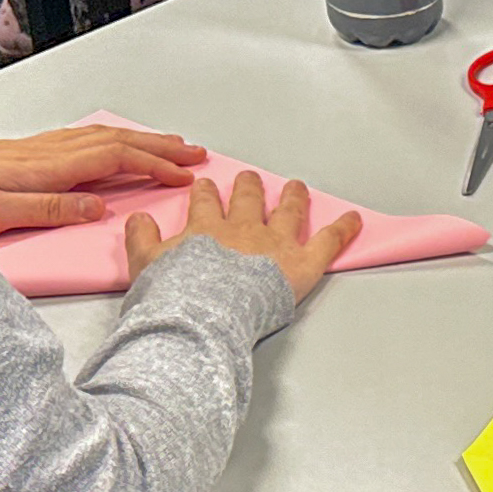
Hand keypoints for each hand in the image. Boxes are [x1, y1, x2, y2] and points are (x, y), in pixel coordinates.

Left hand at [0, 123, 200, 229]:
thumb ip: (50, 209)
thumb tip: (96, 208)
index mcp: (47, 168)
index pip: (115, 159)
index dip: (153, 165)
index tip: (183, 175)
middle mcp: (47, 152)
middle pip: (117, 141)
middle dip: (160, 146)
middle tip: (193, 153)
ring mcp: (40, 149)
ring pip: (103, 136)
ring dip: (141, 139)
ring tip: (168, 144)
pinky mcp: (30, 152)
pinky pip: (86, 138)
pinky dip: (114, 138)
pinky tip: (117, 143)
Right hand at [137, 167, 361, 304]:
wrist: (202, 313)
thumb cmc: (174, 295)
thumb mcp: (143, 264)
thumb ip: (142, 239)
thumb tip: (138, 219)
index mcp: (206, 229)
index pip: (206, 204)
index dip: (206, 194)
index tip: (206, 187)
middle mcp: (242, 229)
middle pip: (247, 200)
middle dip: (248, 187)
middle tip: (249, 178)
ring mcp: (274, 243)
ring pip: (287, 211)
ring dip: (293, 197)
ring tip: (296, 186)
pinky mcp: (301, 263)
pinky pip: (327, 241)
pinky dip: (343, 229)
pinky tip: (354, 219)